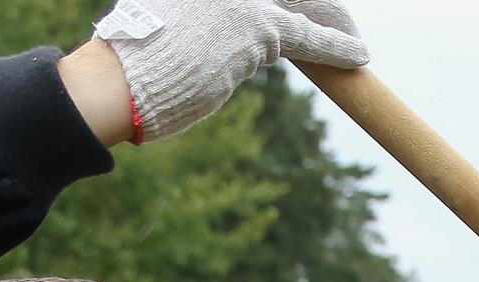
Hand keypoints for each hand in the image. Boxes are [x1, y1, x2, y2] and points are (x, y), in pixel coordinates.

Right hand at [94, 0, 369, 142]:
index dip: (293, 3)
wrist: (121, 78)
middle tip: (339, 20)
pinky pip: (308, 36)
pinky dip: (336, 46)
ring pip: (300, 7)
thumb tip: (238, 35)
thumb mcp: (165, 14)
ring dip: (330, 23)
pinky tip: (358, 53)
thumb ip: (202, 12)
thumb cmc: (132, 56)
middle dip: (320, 6)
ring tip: (351, 38)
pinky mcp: (259, 26)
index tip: (305, 9)